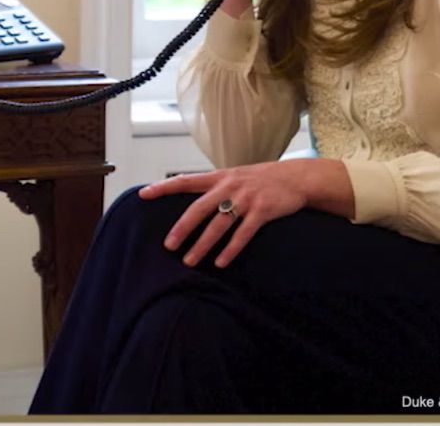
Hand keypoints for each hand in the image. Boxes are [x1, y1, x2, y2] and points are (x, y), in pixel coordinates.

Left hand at [138, 161, 308, 268]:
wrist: (295, 178)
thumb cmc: (261, 179)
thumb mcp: (235, 176)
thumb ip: (215, 187)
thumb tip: (190, 201)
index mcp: (219, 176)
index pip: (185, 180)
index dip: (164, 187)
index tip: (144, 194)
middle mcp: (229, 186)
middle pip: (199, 208)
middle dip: (182, 228)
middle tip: (168, 245)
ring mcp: (246, 198)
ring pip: (219, 224)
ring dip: (202, 245)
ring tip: (190, 261)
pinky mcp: (262, 210)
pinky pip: (243, 233)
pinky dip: (231, 249)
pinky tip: (221, 262)